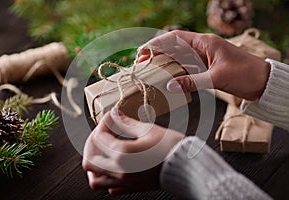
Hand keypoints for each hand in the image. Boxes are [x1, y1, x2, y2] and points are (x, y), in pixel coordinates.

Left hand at [82, 108, 183, 194]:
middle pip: (89, 160)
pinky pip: (110, 187)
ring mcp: (124, 181)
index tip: (112, 117)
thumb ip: (127, 123)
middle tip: (104, 132)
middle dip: (93, 143)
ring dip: (95, 163)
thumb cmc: (171, 148)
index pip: (99, 137)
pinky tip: (115, 165)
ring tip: (103, 151)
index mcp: (122, 153)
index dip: (104, 123)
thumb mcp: (148, 129)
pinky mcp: (131, 187)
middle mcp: (119, 170)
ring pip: (95, 178)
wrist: (187, 167)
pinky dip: (106, 177)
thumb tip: (114, 115)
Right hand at [138, 30, 270, 100]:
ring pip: (179, 59)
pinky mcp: (206, 68)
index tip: (143, 51)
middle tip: (141, 64)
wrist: (262, 82)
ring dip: (165, 64)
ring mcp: (203, 58)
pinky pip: (186, 69)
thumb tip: (170, 86)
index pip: (175, 38)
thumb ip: (192, 81)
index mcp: (204, 43)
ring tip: (150, 72)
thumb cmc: (244, 74)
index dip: (157, 43)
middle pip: (174, 48)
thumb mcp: (217, 78)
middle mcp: (201, 48)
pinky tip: (167, 79)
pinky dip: (176, 73)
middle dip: (157, 54)